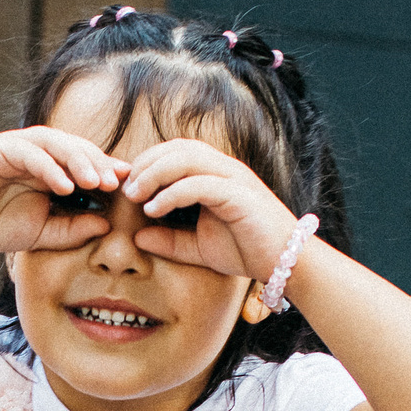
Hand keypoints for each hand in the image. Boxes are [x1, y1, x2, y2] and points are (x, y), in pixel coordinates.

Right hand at [0, 127, 132, 258]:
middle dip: (97, 162)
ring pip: (54, 142)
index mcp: (48, 165)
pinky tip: (65, 186)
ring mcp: (15, 146)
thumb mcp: (45, 233)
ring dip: (77, 160)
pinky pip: (29, 152)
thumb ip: (74, 228)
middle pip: (73, 146)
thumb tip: (107, 224)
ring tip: (95, 181)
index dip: (105, 169)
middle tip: (116, 181)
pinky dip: (49, 167)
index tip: (128, 185)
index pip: (82, 160)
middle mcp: (34, 150)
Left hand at [121, 138, 301, 284]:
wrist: (286, 263)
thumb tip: (138, 238)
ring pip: (187, 158)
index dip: (147, 163)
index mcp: (216, 173)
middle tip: (125, 189)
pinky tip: (154, 209)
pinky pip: (200, 184)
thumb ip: (170, 241)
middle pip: (178, 147)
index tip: (125, 186)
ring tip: (134, 196)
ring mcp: (234, 178)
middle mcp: (225, 168)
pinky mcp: (240, 195)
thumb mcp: (199, 247)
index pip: (176, 151)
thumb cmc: (247, 250)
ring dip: (155, 173)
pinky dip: (172, 193)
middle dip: (146, 164)